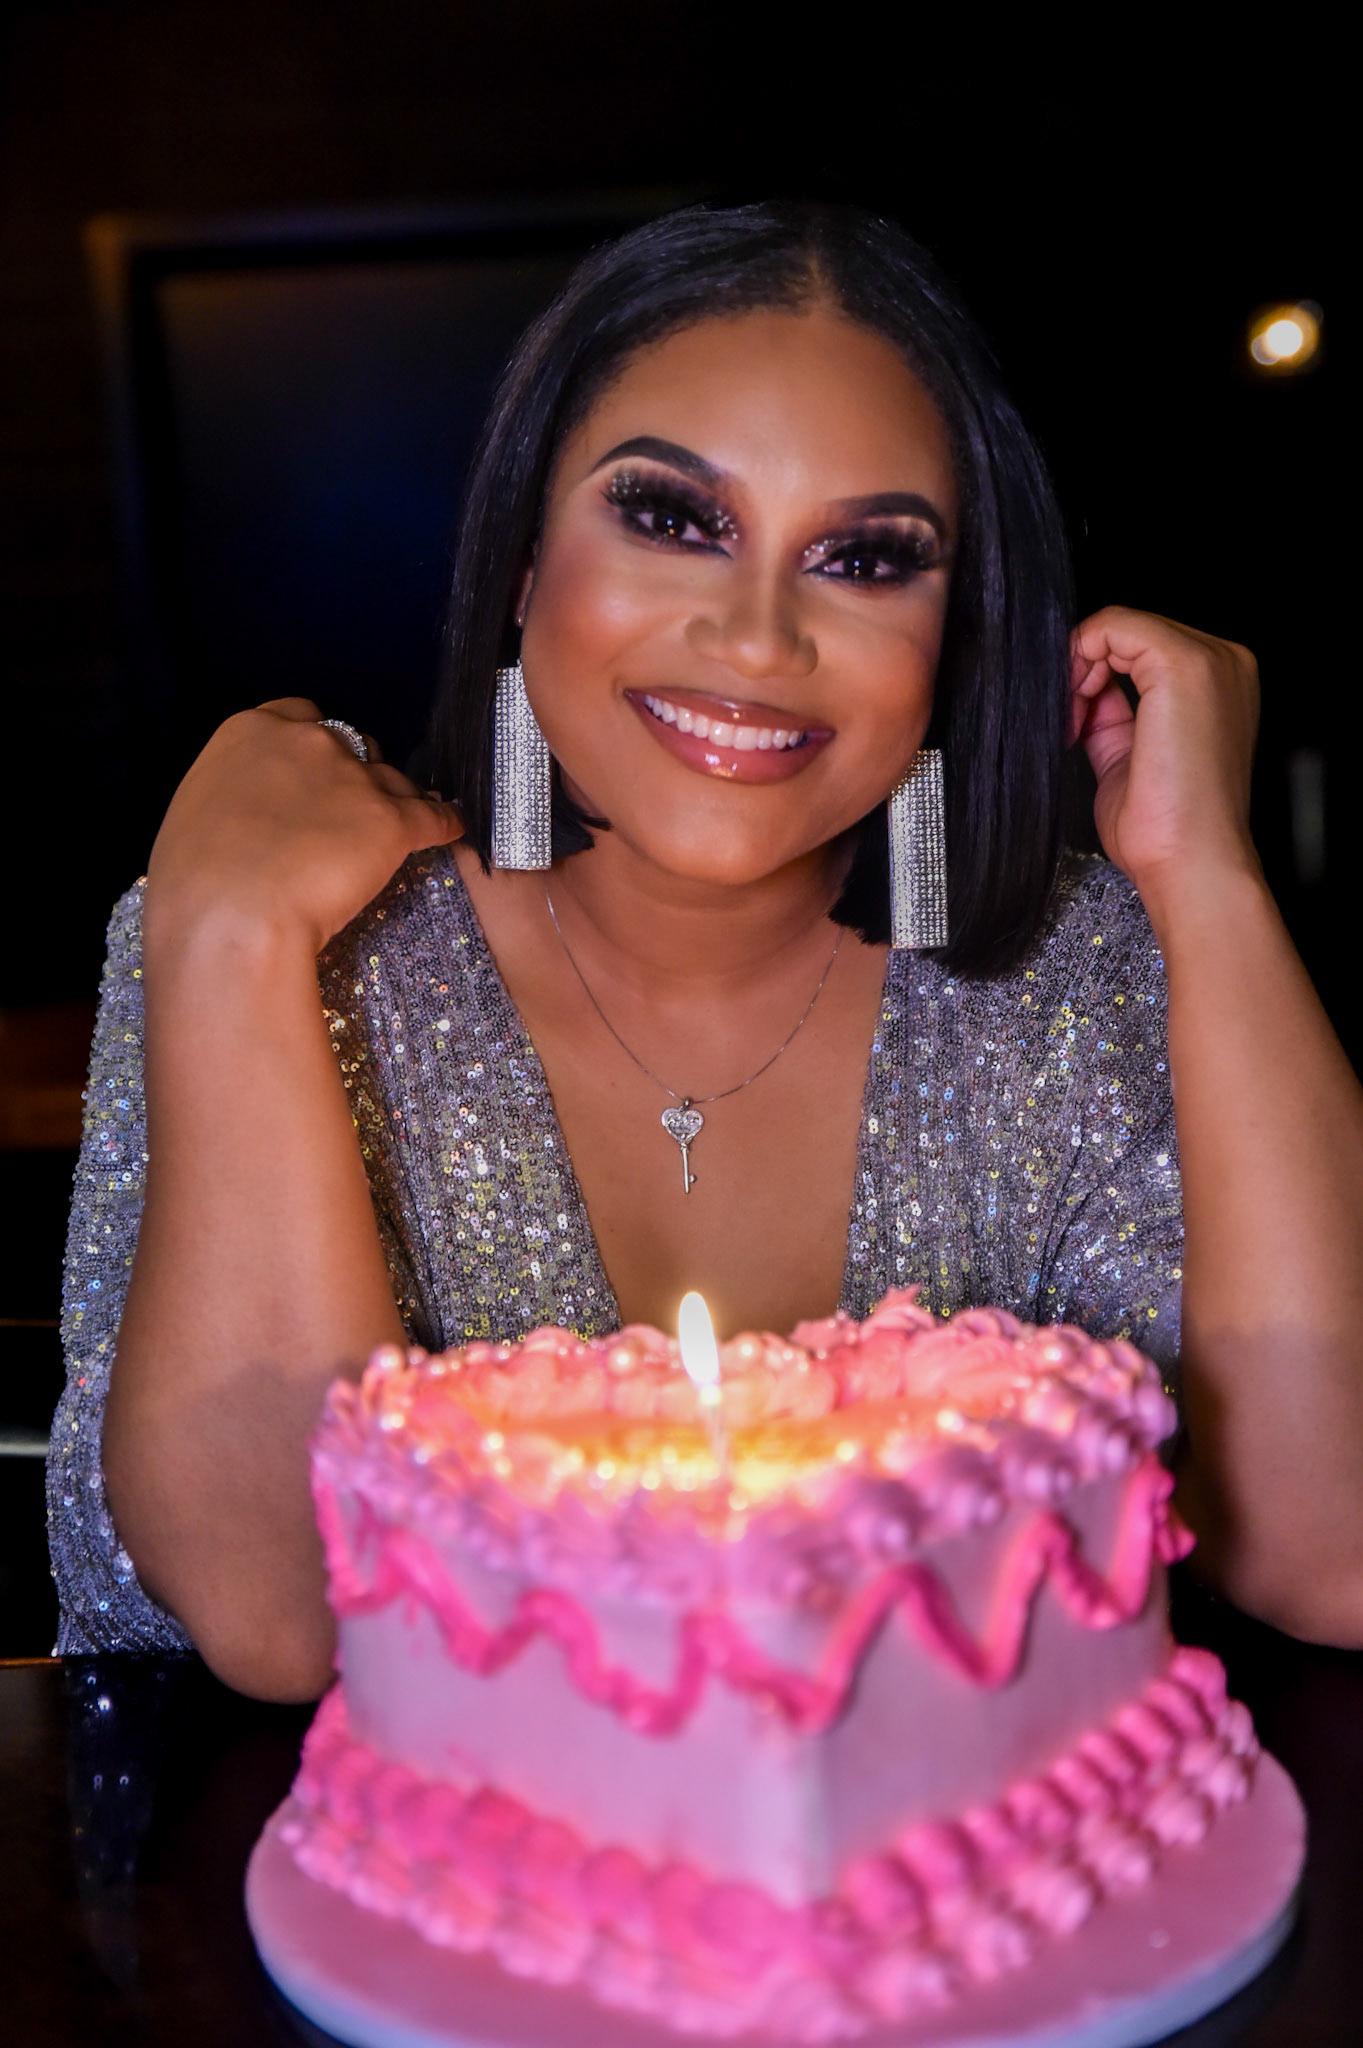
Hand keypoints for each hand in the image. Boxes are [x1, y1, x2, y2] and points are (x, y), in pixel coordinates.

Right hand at [143, 698, 463, 957]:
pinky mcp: (391, 820)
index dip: (313, 749)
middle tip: (345, 815)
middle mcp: (308, 741)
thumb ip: (237, 792)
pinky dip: (444, 823)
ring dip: (392, 802)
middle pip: (352, 745)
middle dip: (353, 774)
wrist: (231, 918)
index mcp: (252, 731)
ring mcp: (354, 778)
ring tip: (391, 834)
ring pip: (392, 780)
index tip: (314, 775)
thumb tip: (254, 810)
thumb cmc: (196, 882)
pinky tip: (451, 830)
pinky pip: (434, 815)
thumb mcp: (199, 813)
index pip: (300, 716)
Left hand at [1069, 607, 1260, 917]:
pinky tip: (1078, 709)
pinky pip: (1113, 625)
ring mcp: (1211, 659)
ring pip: (1118, 625)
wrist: (1191, 863)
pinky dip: (1080, 660)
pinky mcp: (1184, 664)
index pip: (1141, 650)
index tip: (1074, 723)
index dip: (1094, 679)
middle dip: (1083, 673)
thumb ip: (1110, 713)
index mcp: (1220, 683)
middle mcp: (1225, 663)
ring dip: (1078, 669)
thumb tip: (1085, 688)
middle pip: (1129, 633)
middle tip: (1069, 726)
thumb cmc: (1167, 828)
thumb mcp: (1126, 755)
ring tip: (1073, 724)